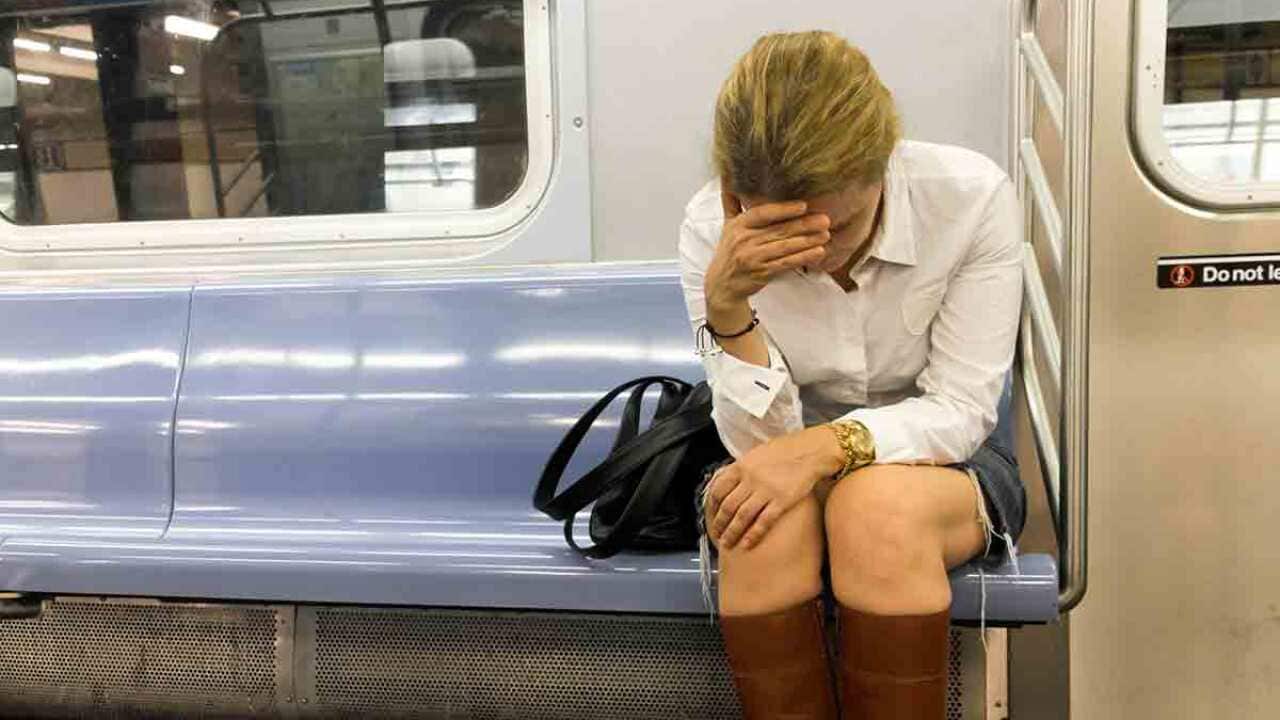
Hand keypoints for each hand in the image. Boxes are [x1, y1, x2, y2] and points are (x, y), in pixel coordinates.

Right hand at [703, 192, 830, 312]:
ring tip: (826, 234)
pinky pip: (786, 263)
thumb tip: (727, 175)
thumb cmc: (730, 251)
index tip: (803, 206)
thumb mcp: (727, 225)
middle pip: (778, 230)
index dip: (783, 209)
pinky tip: (818, 252)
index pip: (762, 214)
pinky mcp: (761, 273)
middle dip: (804, 225)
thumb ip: (731, 201)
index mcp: (738, 225)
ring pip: (784, 247)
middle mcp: (744, 240)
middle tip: (825, 220)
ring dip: (808, 241)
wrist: (722, 285)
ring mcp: (752, 258)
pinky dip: (803, 257)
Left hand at [706, 426, 844, 550]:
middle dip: (719, 524)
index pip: (718, 490)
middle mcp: (751, 478)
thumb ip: (741, 469)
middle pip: (728, 506)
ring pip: (742, 517)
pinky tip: (747, 544)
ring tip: (728, 543)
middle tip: (717, 534)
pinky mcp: (782, 500)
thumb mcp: (756, 454)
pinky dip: (753, 535)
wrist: (810, 451)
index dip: (712, 507)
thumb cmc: (784, 451)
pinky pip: (763, 521)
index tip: (711, 516)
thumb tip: (727, 481)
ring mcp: (766, 490)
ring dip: (732, 532)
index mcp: (741, 466)